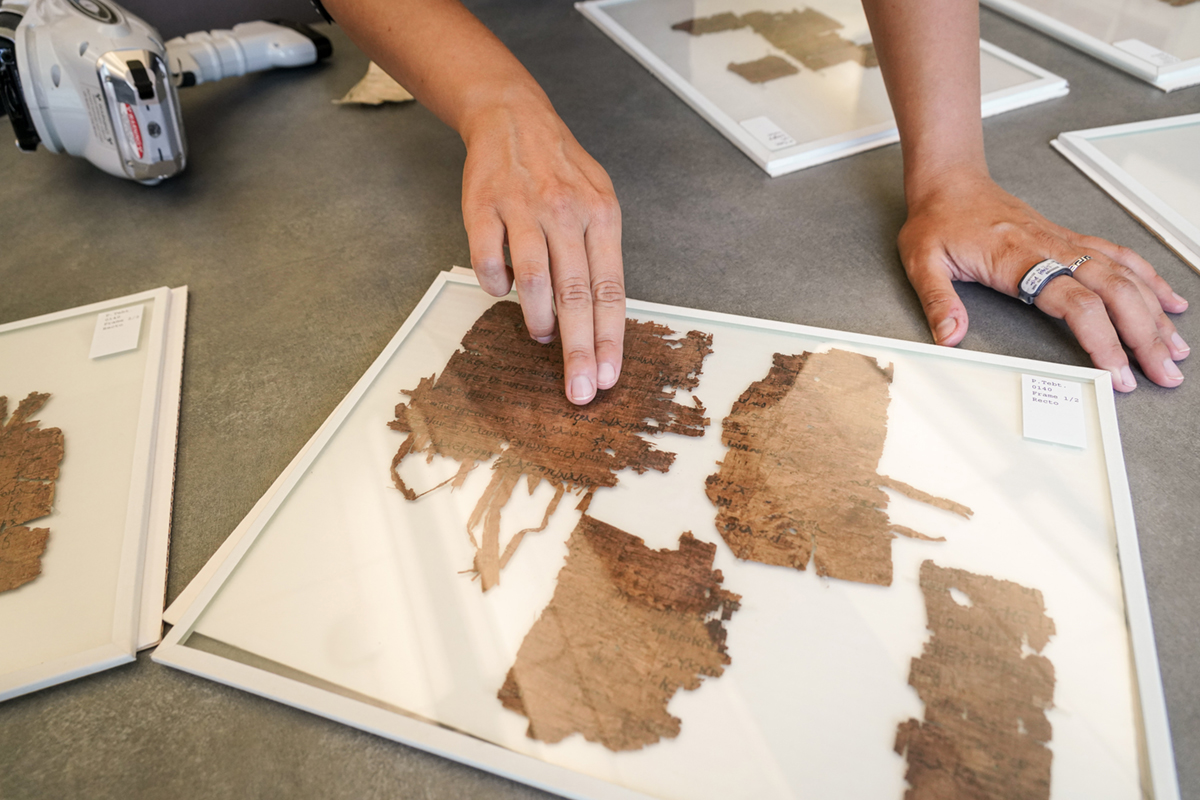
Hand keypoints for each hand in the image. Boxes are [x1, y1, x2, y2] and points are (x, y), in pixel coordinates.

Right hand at [460, 93, 624, 404]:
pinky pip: (488, 261)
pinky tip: (502, 289)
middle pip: (576, 296)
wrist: (514, 117)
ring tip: (541, 336)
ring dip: (537, 319)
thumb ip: (599, 256)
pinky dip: (495, 285)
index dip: (609, 338)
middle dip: (578, 350)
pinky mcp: (482, 206)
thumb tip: (598, 322)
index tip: (608, 377)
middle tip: (579, 391)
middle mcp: (566, 212)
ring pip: (533, 282)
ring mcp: (523, 209)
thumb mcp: (597, 202)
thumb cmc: (561, 171)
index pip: (610, 290)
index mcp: (601, 215)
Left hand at [898, 170, 1188, 390]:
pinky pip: (1119, 256)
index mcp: (1019, 258)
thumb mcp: (922, 262)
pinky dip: (1148, 279)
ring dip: (1154, 312)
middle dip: (1144, 335)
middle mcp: (1051, 248)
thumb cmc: (937, 220)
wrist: (948, 183)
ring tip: (1173, 347)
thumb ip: (938, 300)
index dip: (1102, 340)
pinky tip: (1167, 301)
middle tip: (1163, 372)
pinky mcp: (1068, 239)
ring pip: (1124, 276)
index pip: (1076, 303)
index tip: (1116, 372)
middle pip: (1114, 292)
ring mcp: (1064, 243)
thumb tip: (949, 336)